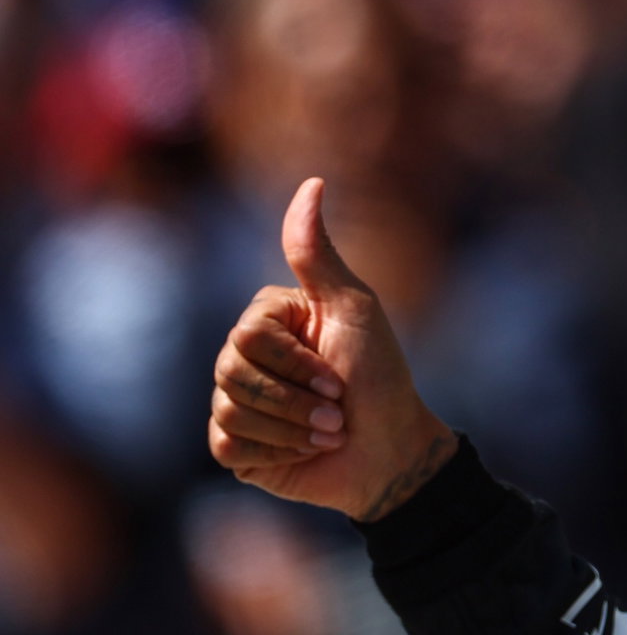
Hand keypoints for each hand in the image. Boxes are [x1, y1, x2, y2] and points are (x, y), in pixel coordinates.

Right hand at [209, 178, 456, 519]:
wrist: (390, 449)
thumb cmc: (380, 375)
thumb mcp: (355, 309)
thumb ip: (318, 254)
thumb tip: (313, 181)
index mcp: (269, 318)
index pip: (248, 335)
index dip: (295, 361)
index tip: (340, 374)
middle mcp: (246, 356)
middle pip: (231, 372)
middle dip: (296, 398)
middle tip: (337, 409)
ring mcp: (236, 401)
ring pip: (230, 410)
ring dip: (293, 427)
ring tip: (329, 431)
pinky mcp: (236, 446)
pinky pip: (227, 446)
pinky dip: (275, 452)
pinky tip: (304, 451)